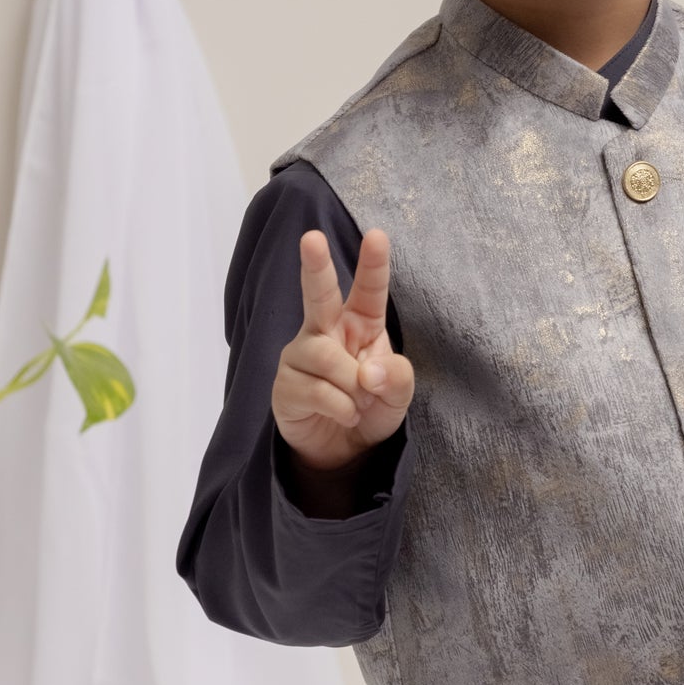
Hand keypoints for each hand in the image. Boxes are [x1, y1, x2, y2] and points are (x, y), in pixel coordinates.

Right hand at [273, 228, 414, 473]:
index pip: (368, 291)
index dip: (374, 263)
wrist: (343, 449)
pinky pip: (317, 390)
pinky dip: (341, 407)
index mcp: (360, 324)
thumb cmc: (371, 407)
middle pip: (319, 295)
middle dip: (315, 266)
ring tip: (359, 402)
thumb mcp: (399, 394)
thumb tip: (369, 373)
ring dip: (352, 387)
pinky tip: (344, 414)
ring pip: (326, 357)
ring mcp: (301, 355)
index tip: (378, 235)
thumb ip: (397, 378)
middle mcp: (326, 330)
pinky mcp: (284, 383)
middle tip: (311, 238)